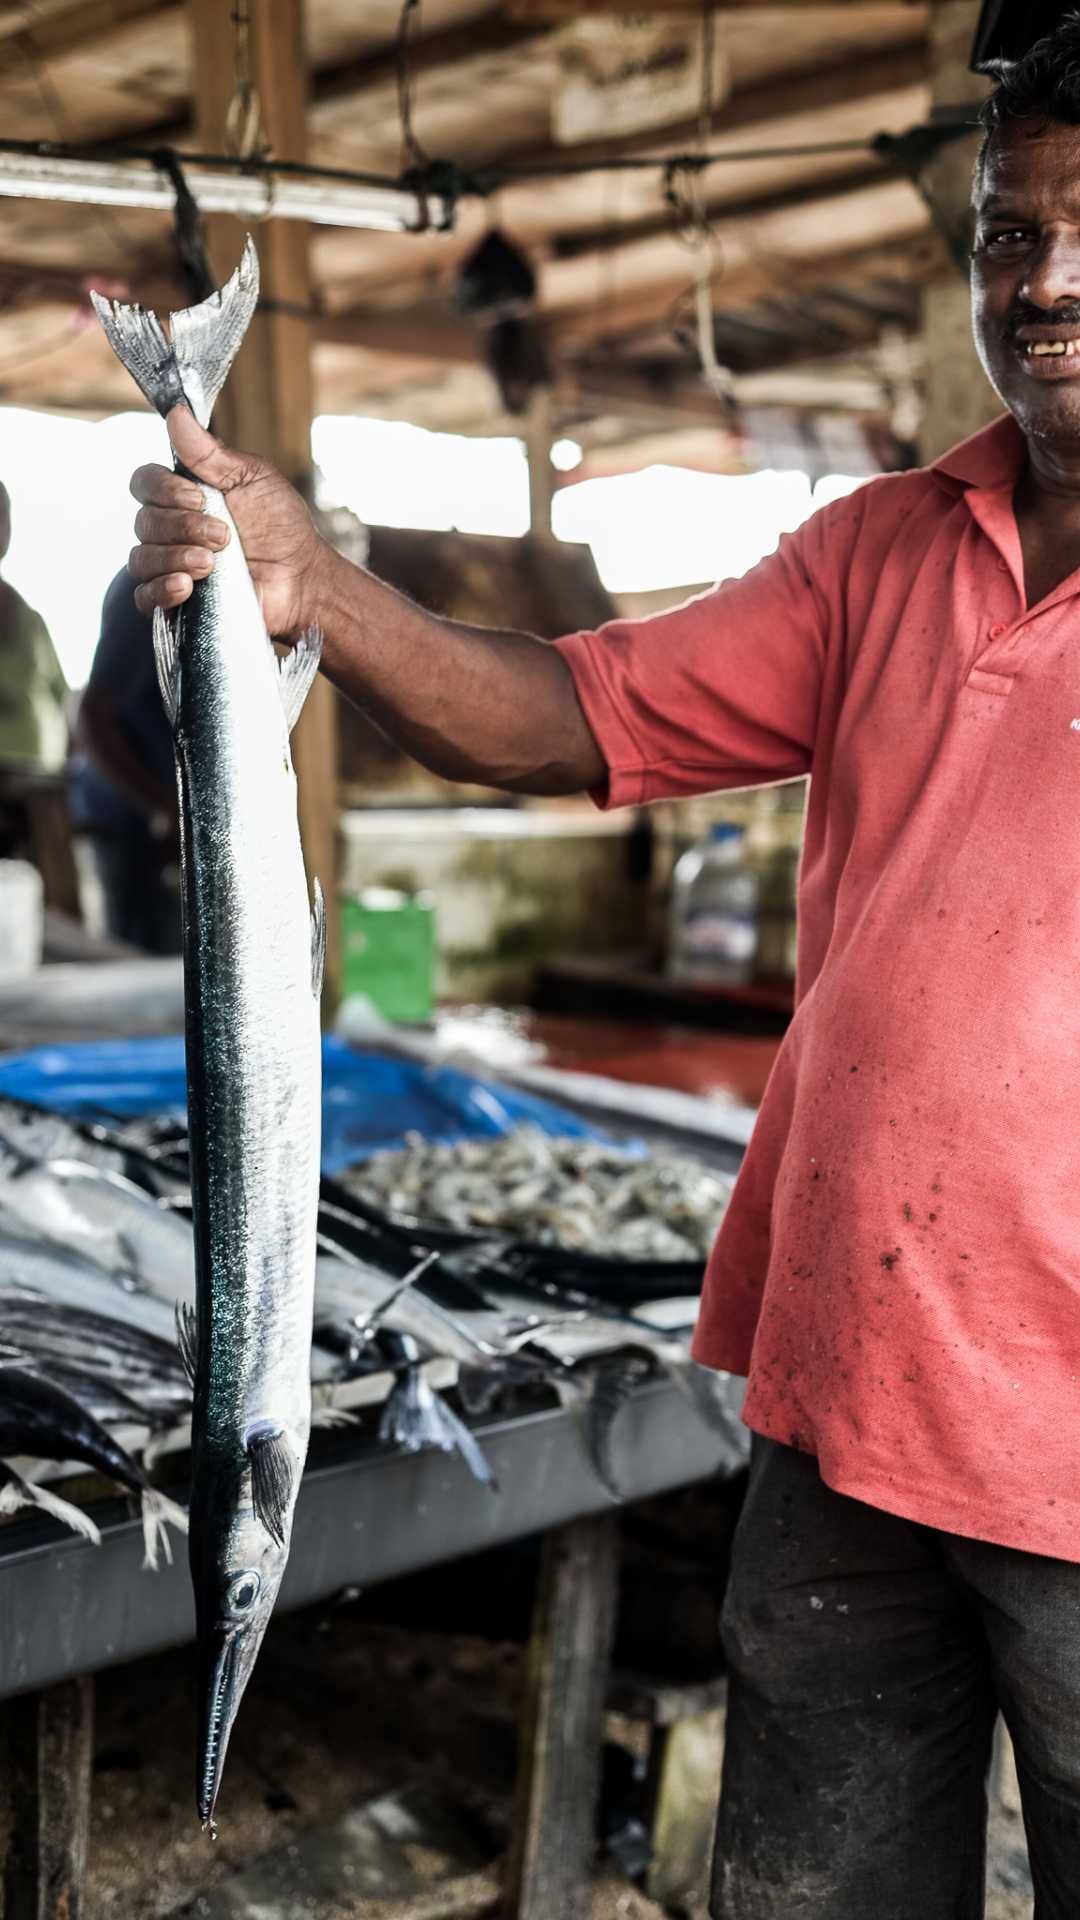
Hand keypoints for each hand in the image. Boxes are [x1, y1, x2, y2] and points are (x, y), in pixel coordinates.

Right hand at [129, 408, 329, 637]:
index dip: (164, 489)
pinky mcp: (177, 602)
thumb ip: (211, 453)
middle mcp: (171, 528)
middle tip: (223, 536)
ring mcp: (171, 566)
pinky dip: (161, 590)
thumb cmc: (281, 527)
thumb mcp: (253, 480)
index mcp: (184, 495)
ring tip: (211, 564)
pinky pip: (144, 597)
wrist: (301, 579)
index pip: (144, 482)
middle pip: (143, 521)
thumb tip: (176, 413)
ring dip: (175, 557)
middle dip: (182, 527)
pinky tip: (187, 587)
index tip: (199, 498)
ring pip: (141, 558)